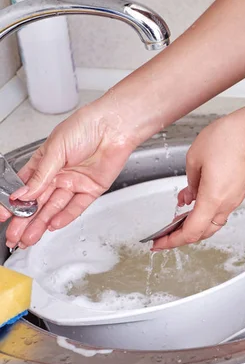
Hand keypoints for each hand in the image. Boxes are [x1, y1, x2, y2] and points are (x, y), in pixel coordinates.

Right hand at [2, 105, 137, 248]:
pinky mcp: (91, 189)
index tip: (4, 216)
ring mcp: (75, 183)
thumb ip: (40, 175)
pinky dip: (65, 217)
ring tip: (29, 237)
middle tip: (14, 236)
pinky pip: (76, 207)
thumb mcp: (55, 149)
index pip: (24, 187)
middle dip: (25, 220)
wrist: (114, 126)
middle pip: (38, 202)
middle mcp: (59, 174)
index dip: (14, 202)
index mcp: (44, 162)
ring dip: (41, 223)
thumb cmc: (85, 126)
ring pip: (54, 208)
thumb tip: (23, 194)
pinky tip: (52, 225)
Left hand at [152, 105, 244, 249]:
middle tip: (165, 235)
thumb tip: (190, 194)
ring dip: (194, 223)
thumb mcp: (196, 156)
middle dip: (181, 236)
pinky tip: (196, 200)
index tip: (158, 243)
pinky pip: (220, 209)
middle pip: (202, 232)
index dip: (171, 241)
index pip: (190, 232)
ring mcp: (235, 198)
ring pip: (212, 222)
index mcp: (212, 199)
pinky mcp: (240, 190)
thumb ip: (190, 181)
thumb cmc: (232, 137)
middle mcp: (226, 204)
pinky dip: (205, 211)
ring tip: (177, 217)